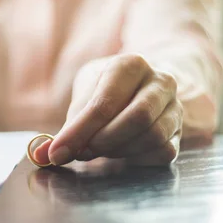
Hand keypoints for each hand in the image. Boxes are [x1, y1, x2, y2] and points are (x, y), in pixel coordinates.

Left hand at [34, 54, 182, 166]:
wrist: (142, 86)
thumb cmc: (106, 89)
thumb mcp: (85, 94)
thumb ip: (67, 124)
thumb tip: (41, 154)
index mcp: (130, 64)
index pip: (105, 103)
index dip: (79, 131)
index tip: (57, 152)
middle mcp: (160, 81)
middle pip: (136, 119)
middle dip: (102, 141)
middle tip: (80, 152)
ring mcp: (175, 106)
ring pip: (152, 137)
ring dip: (118, 151)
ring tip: (98, 148)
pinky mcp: (181, 130)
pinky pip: (162, 152)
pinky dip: (136, 158)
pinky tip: (120, 151)